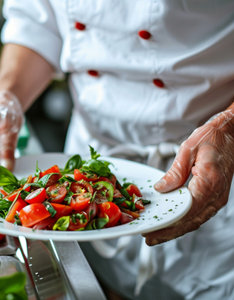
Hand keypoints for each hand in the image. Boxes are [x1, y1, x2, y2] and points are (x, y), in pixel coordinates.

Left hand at [143, 109, 233, 245]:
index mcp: (209, 181)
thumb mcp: (188, 149)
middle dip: (169, 232)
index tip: (154, 228)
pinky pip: (199, 215)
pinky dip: (184, 223)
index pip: (187, 209)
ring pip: (195, 221)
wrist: (231, 134)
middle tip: (149, 238)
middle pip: (191, 220)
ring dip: (176, 231)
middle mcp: (216, 194)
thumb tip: (161, 188)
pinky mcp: (215, 198)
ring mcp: (218, 198)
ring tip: (156, 236)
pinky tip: (171, 226)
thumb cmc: (211, 138)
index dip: (169, 222)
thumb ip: (175, 172)